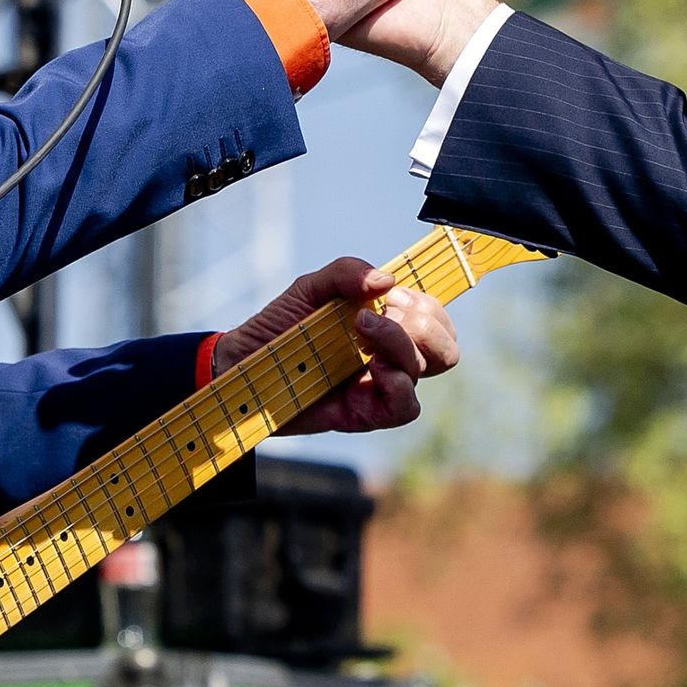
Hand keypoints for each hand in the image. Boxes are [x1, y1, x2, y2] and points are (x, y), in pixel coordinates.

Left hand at [209, 257, 458, 433]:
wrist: (242, 364)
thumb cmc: (279, 327)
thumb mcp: (309, 288)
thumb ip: (345, 273)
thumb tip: (386, 280)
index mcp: (387, 325)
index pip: (435, 317)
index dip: (428, 305)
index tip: (392, 295)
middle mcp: (391, 357)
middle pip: (444, 346)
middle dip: (421, 323)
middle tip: (373, 315)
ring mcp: (380, 386)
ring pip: (428, 370)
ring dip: (403, 344)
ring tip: (362, 332)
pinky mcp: (365, 413)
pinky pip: (405, 407)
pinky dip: (399, 384)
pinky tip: (373, 369)